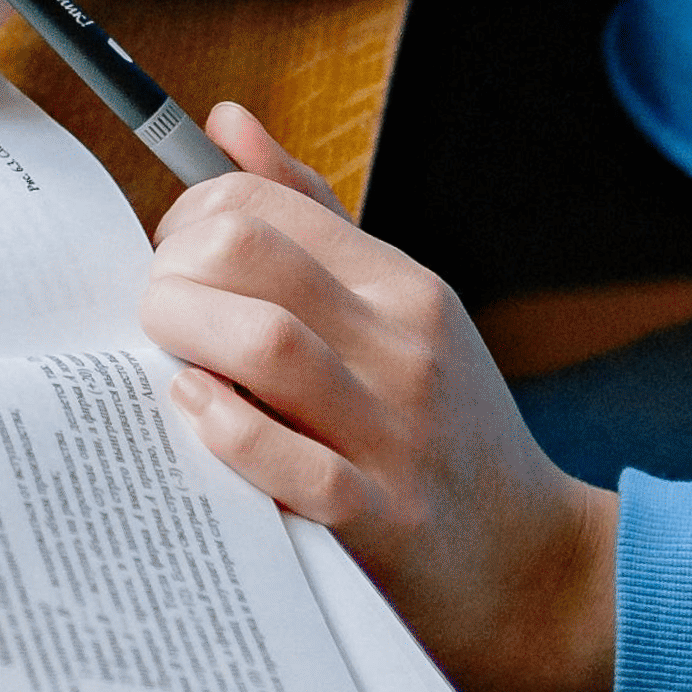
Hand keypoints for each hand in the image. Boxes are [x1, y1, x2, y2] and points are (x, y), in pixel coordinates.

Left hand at [142, 109, 620, 691]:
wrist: (534, 567)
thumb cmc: (444, 433)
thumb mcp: (399, 311)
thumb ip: (309, 219)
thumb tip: (226, 125)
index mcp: (403, 287)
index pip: (261, 204)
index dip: (187, 220)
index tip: (172, 263)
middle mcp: (405, 347)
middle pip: (248, 255)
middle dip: (170, 273)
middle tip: (157, 314)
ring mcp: (396, 434)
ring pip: (266, 342)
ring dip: (184, 337)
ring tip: (167, 359)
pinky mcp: (380, 522)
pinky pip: (291, 463)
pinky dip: (226, 431)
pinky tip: (197, 416)